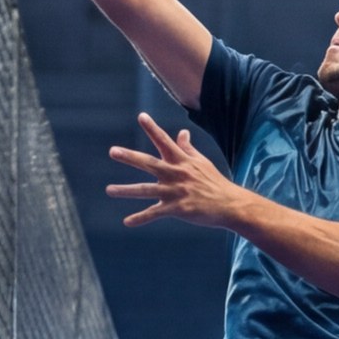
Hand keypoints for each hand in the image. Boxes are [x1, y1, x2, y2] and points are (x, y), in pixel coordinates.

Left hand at [102, 112, 248, 231]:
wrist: (229, 205)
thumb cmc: (215, 182)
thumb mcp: (202, 162)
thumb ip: (187, 148)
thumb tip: (182, 132)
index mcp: (182, 161)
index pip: (164, 141)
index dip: (152, 128)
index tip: (141, 116)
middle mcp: (176, 174)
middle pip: (149, 163)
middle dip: (130, 157)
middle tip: (113, 151)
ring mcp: (175, 192)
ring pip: (146, 190)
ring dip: (126, 190)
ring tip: (109, 190)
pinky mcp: (177, 209)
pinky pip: (154, 214)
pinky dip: (140, 218)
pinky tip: (127, 222)